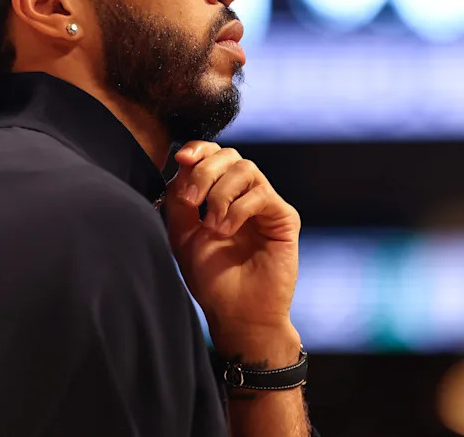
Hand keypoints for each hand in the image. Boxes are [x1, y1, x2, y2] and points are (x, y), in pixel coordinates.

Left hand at [165, 142, 300, 340]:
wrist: (237, 314)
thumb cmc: (211, 279)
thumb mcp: (183, 235)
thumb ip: (180, 200)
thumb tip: (179, 165)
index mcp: (221, 194)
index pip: (214, 155)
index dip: (199, 149)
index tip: (181, 159)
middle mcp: (245, 195)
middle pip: (230, 155)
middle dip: (205, 171)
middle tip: (192, 200)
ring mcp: (266, 205)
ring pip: (246, 168)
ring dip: (221, 192)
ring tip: (212, 225)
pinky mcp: (284, 218)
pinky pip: (262, 194)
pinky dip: (238, 208)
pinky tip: (226, 230)